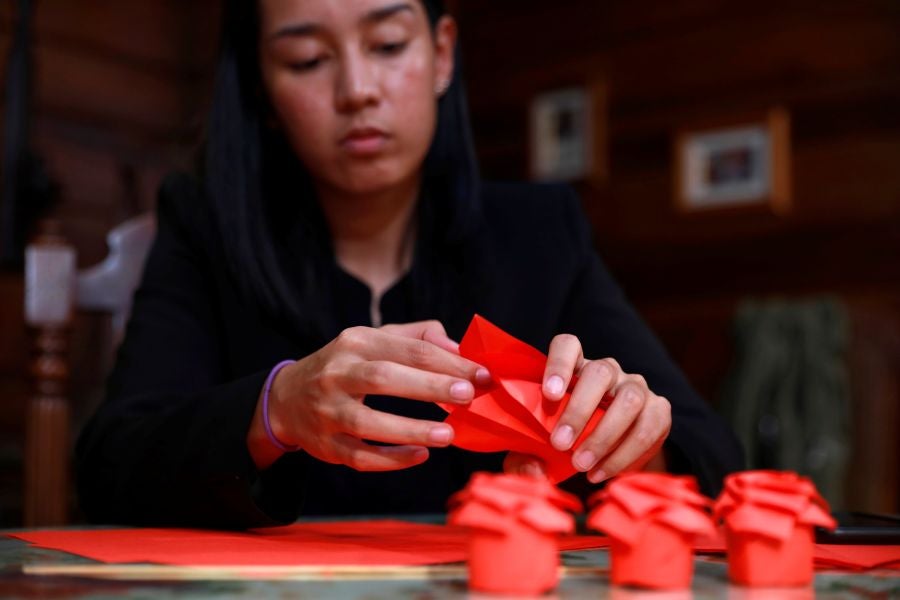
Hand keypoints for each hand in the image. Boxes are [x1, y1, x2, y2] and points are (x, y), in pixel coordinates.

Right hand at [247, 320, 489, 469]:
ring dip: (411, 429)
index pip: (407, 348)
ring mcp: (328, 411)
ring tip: (448, 434)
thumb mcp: (374, 339)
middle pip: (383, 378)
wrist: (287, 398)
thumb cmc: (346, 365)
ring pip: (368, 422)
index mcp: (356, 341)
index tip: (480, 375)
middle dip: (429, 387)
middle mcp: (337, 373)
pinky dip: (392, 459)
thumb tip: (456, 348)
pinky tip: (421, 455)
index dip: (447, 361)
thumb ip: (416, 337)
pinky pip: (360, 457)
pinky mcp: (326, 446)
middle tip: (467, 396)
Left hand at [505, 334, 670, 482]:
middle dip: (579, 410)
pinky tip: (601, 472)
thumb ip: (529, 452)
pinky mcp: (659, 411)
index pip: (568, 346)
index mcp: (575, 367)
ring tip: (581, 465)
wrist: (607, 455)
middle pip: (600, 372)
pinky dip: (623, 455)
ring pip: (629, 399)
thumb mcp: (542, 443)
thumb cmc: (566, 440)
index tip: (549, 394)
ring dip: (603, 436)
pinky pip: (648, 428)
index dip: (559, 365)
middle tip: (560, 443)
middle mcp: (608, 371)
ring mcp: (636, 387)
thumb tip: (532, 469)